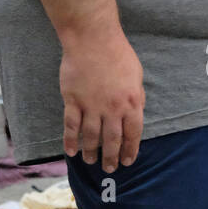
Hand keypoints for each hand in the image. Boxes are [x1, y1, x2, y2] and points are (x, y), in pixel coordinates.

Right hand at [60, 27, 144, 172]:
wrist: (93, 39)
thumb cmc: (118, 53)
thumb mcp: (137, 76)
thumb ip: (136, 97)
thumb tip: (135, 113)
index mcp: (131, 102)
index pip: (133, 133)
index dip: (130, 150)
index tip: (127, 161)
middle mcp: (112, 108)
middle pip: (112, 140)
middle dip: (111, 157)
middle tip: (110, 169)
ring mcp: (91, 105)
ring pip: (91, 136)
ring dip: (91, 152)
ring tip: (91, 162)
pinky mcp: (73, 100)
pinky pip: (71, 126)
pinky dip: (70, 140)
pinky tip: (71, 151)